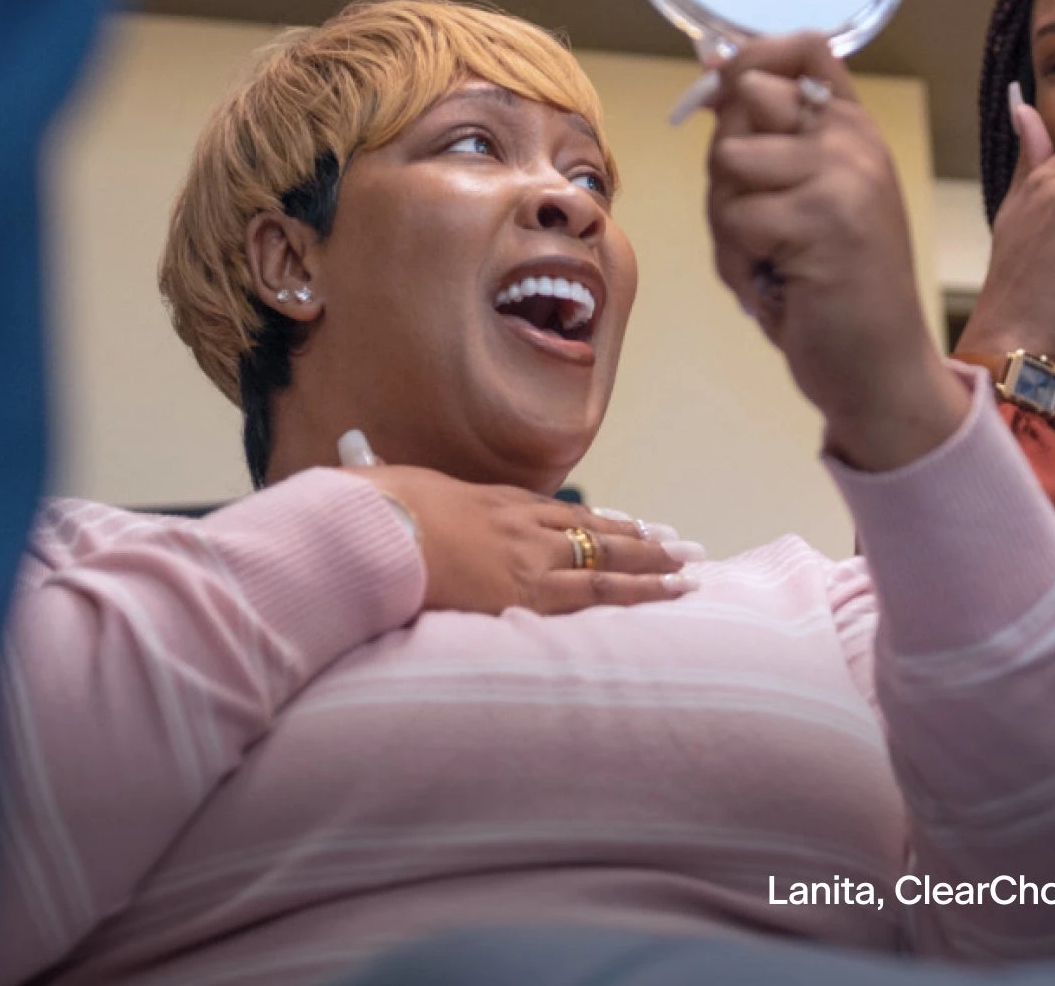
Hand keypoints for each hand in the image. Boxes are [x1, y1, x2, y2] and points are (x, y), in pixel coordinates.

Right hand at [338, 432, 701, 614]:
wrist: (373, 529)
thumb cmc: (375, 514)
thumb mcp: (391, 491)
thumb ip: (395, 486)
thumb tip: (364, 464)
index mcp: (495, 503)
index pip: (562, 516)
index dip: (601, 524)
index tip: (632, 527)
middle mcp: (522, 524)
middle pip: (596, 532)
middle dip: (643, 542)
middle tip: (683, 547)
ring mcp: (529, 556)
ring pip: (608, 558)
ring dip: (653, 566)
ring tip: (690, 571)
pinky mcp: (527, 591)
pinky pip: (595, 592)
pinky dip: (637, 591)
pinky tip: (667, 591)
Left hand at [705, 33, 968, 471]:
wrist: (880, 369)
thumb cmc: (833, 293)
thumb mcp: (807, 203)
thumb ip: (770, 143)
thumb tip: (713, 69)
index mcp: (856, 132)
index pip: (805, 47)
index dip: (749, 58)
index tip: (723, 95)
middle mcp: (855, 143)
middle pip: (745, 100)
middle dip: (725, 164)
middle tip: (754, 222)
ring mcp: (843, 177)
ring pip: (729, 161)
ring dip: (726, 223)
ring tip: (766, 261)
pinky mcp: (821, 219)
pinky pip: (735, 218)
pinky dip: (735, 262)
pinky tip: (771, 287)